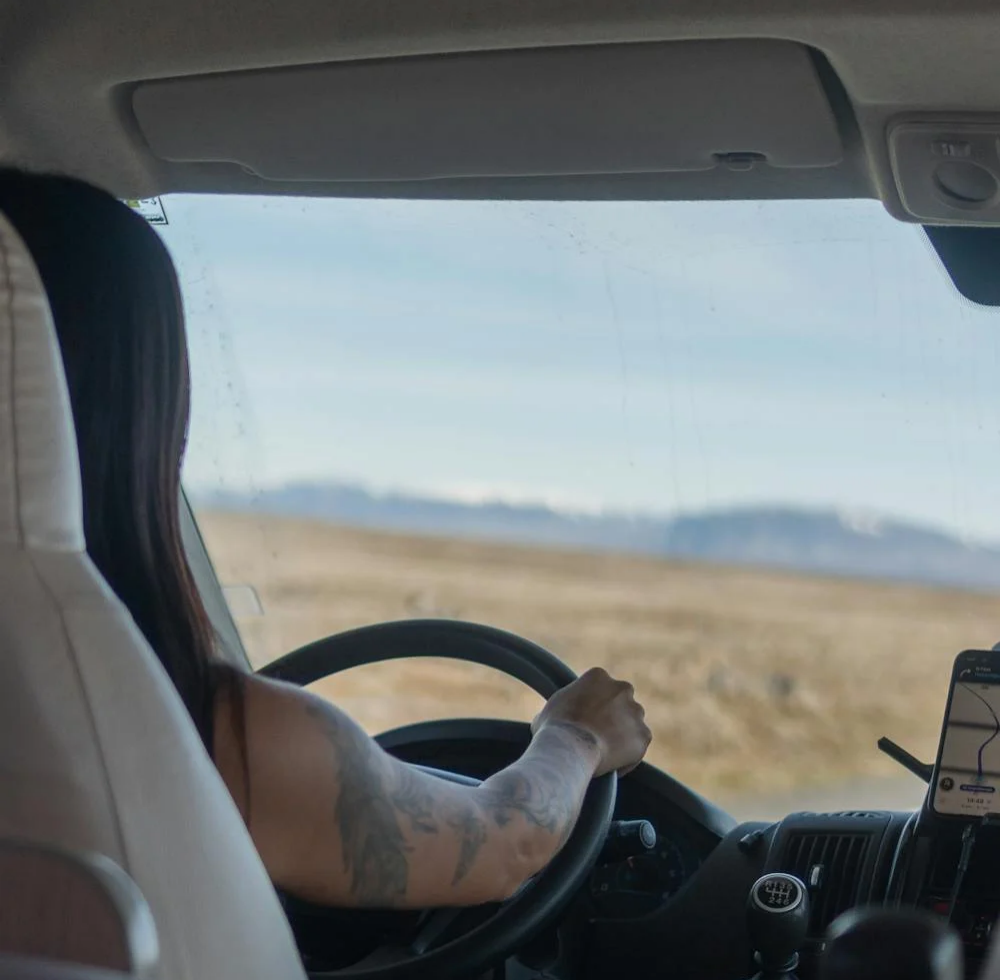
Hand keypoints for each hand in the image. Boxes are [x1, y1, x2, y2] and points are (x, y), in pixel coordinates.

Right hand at [531, 667, 651, 776]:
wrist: (569, 748)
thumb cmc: (554, 728)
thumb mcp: (550, 709)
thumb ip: (563, 707)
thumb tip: (556, 717)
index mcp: (598, 676)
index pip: (600, 688)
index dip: (592, 705)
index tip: (585, 720)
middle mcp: (621, 689)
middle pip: (620, 702)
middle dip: (613, 716)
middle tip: (597, 735)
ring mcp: (635, 712)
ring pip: (632, 724)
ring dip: (622, 735)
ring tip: (603, 754)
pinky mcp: (644, 736)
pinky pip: (637, 747)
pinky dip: (628, 757)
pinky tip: (611, 768)